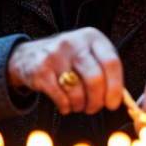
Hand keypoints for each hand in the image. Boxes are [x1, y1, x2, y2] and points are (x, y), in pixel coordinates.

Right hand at [7, 27, 123, 114]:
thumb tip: (118, 99)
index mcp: (92, 37)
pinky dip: (66, 107)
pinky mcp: (40, 70)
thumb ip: (104, 70)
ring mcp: (55, 55)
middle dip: (97, 101)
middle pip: (95, 78)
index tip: (113, 104)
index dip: (115, 87)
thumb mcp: (87, 53)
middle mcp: (74, 42)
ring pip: (77, 91)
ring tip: (78, 105)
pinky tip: (65, 105)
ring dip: (80, 106)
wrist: (27, 55)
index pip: (111, 62)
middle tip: (94, 108)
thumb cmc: (66, 59)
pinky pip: (61, 98)